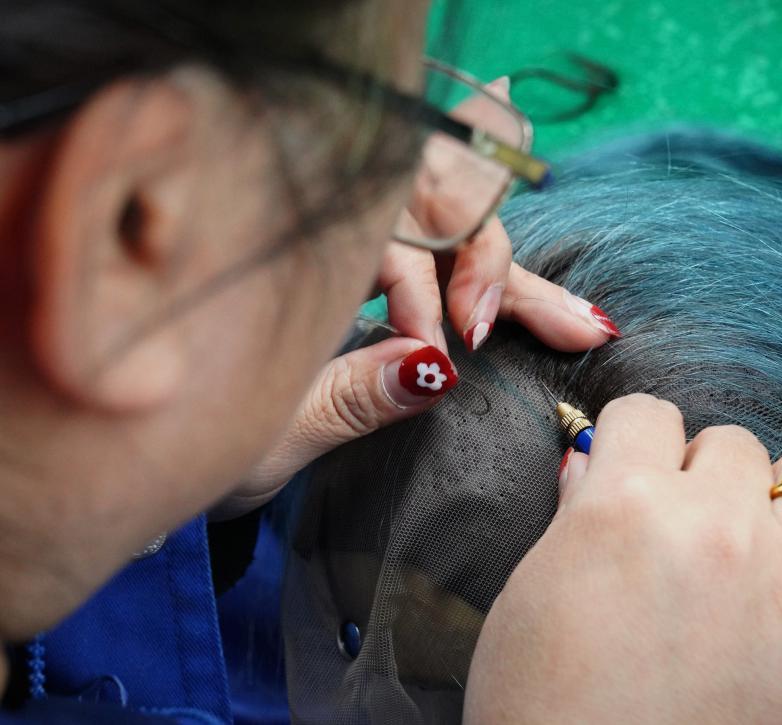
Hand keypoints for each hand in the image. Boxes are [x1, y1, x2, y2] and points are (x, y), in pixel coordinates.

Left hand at [212, 79, 619, 518]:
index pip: (390, 233)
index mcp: (290, 250)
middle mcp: (327, 235)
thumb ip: (348, 396)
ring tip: (587, 326)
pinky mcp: (370, 286)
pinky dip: (502, 294)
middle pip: (440, 217)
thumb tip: (437, 369)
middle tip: (573, 330)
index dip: (429, 288)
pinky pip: (447, 273)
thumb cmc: (187, 439)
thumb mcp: (268, 427)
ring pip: (454, 242)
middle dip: (506, 271)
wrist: (162, 452)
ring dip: (522, 282)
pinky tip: (547, 314)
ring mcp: (352, 255)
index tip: (442, 354)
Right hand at [465, 394, 781, 724]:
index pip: (649, 412)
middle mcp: (713, 523)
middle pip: (731, 441)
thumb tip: (593, 463)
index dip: (632, 443)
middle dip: (700, 475)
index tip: (631, 471)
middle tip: (680, 528)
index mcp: (625, 502)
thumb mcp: (533, 589)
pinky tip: (763, 623)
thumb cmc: (540, 699)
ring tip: (755, 534)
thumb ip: (577, 512)